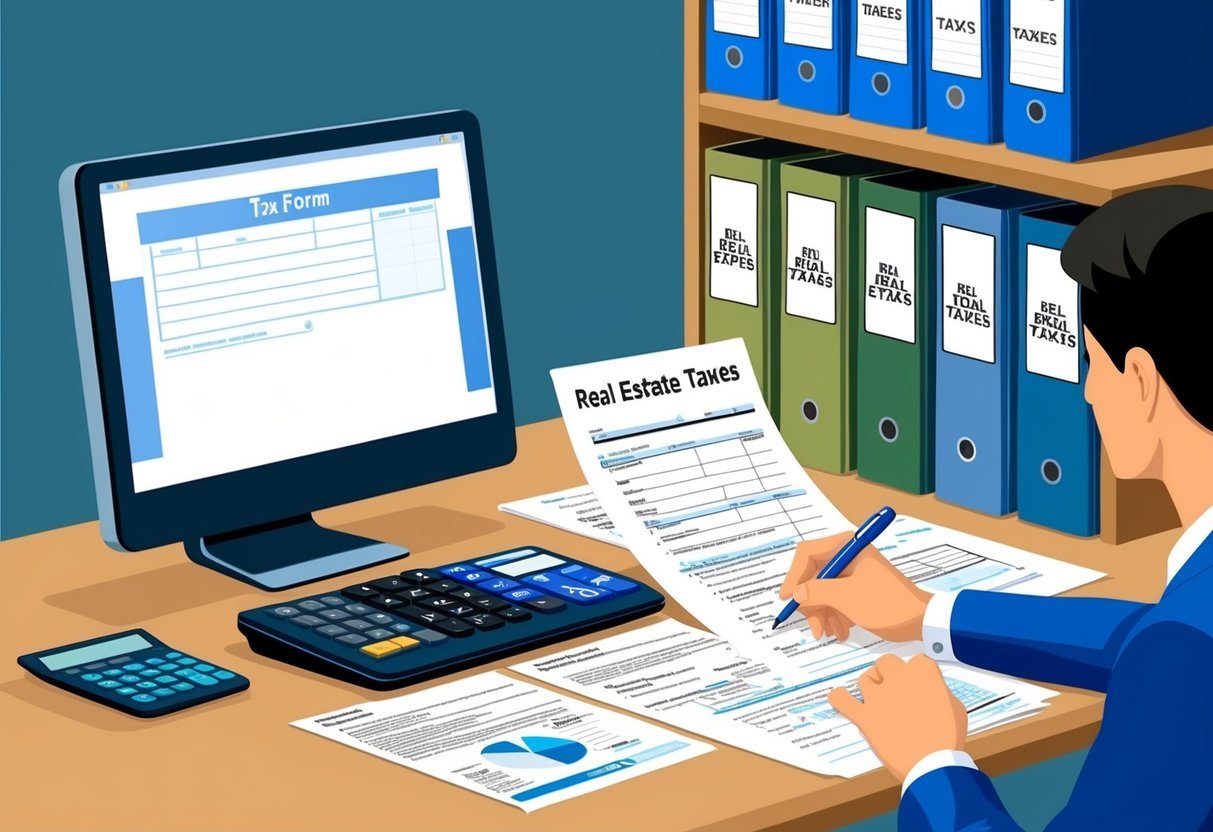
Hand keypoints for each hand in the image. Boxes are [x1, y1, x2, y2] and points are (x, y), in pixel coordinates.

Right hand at [779, 533, 931, 642]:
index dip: (793, 575)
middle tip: (814, 627)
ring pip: (823, 591)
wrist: (922, 620)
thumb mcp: (847, 598)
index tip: (788, 598)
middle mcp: (848, 556)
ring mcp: (853, 573)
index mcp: (847, 547)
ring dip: (823, 614)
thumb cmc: (889, 605)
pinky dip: (834, 616)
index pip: (807, 553)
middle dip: (811, 603)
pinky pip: (836, 599)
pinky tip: (841, 632)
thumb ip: (817, 592)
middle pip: (813, 575)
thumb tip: (796, 592)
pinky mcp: (858, 588)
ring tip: (830, 634)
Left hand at [828, 654, 966, 781]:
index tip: (921, 685)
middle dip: (891, 673)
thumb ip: (938, 689)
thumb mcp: (955, 707)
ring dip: (871, 687)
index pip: (918, 661)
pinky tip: (840, 698)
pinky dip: (839, 698)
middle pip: (887, 662)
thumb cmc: (948, 738)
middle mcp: (898, 679)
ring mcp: (878, 697)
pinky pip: (842, 701)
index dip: (919, 674)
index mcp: (922, 673)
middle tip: (896, 688)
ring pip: (865, 679)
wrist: (933, 766)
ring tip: (877, 699)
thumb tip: (928, 687)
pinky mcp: (865, 716)